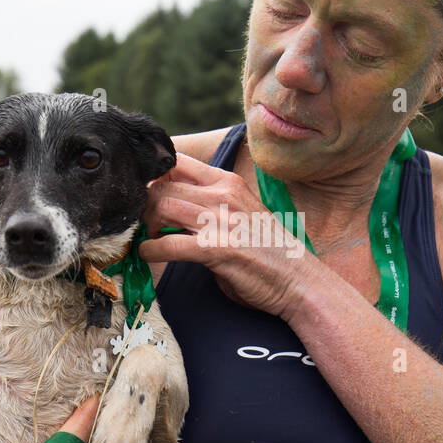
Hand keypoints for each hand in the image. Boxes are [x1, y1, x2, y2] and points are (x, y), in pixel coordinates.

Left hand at [138, 152, 314, 317]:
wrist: (299, 280)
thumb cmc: (268, 251)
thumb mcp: (241, 213)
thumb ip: (209, 205)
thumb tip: (168, 206)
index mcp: (229, 182)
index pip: (177, 162)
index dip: (153, 178)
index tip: (146, 197)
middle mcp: (224, 195)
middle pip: (162, 185)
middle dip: (144, 205)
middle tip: (143, 224)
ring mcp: (221, 220)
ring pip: (161, 206)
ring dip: (145, 225)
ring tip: (149, 239)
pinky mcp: (217, 248)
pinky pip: (168, 243)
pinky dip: (150, 250)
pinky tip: (150, 256)